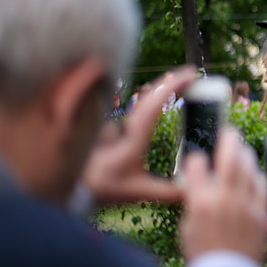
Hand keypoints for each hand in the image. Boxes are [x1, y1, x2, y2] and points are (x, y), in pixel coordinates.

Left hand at [81, 67, 196, 205]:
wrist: (73, 186)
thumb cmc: (104, 186)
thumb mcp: (139, 191)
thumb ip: (167, 192)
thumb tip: (193, 188)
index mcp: (132, 139)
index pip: (153, 105)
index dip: (172, 86)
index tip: (190, 74)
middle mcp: (123, 126)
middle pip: (149, 95)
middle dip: (171, 81)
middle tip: (190, 74)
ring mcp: (116, 123)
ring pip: (141, 100)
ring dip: (161, 88)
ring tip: (182, 81)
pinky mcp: (112, 125)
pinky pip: (134, 107)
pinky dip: (150, 98)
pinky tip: (161, 94)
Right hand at [179, 128, 266, 263]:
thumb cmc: (202, 255)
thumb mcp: (187, 227)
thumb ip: (193, 203)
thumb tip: (197, 186)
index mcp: (201, 202)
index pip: (197, 165)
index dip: (195, 158)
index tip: (197, 157)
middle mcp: (225, 199)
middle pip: (229, 157)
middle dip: (228, 140)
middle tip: (229, 132)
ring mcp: (246, 205)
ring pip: (249, 168)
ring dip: (245, 154)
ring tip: (242, 149)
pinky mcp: (262, 213)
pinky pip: (262, 186)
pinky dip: (257, 176)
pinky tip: (254, 174)